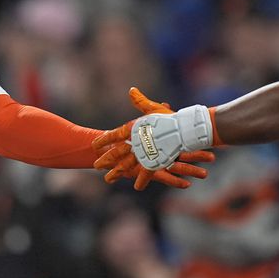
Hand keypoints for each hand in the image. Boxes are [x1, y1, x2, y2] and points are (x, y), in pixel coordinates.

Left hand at [92, 88, 213, 189]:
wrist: (184, 130)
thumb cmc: (169, 118)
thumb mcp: (153, 108)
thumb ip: (140, 101)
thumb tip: (131, 90)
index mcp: (133, 128)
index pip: (114, 135)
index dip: (104, 140)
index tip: (94, 145)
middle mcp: (135, 142)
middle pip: (117, 153)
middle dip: (105, 160)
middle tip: (96, 166)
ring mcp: (143, 154)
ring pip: (127, 165)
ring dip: (117, 173)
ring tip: (108, 180)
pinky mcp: (154, 162)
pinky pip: (146, 173)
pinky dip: (142, 180)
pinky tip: (137, 187)